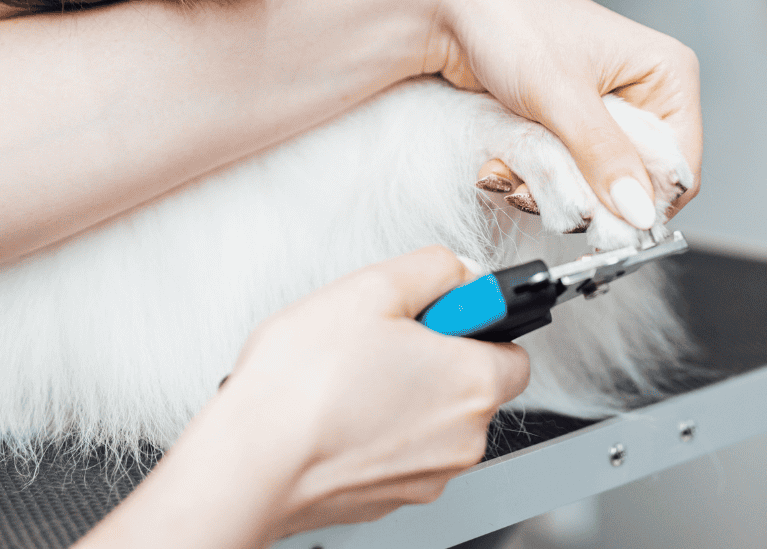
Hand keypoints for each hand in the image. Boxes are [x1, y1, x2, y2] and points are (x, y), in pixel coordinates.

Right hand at [78, 247, 528, 547]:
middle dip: (430, 350)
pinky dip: (376, 425)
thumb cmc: (304, 382)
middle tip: (376, 332)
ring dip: (401, 388)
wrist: (253, 461)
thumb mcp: (370, 287)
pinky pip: (399, 446)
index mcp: (471, 382)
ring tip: (344, 371)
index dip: (473, 317)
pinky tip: (334, 405)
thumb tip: (459, 272)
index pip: (512, 344)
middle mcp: (463, 438)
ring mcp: (428, 475)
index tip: (437, 304)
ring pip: (431, 414)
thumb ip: (431, 269)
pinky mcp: (390, 497)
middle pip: (469, 379)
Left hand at [415, 0, 701, 227]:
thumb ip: (601, 156)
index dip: (643, 202)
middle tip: (541, 194)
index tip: (602, 224)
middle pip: (633, 180)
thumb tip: (638, 213)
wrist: (445, 3)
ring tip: (511, 176)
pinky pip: (557, 172)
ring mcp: (596, 112)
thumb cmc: (508, 19)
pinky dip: (527, 178)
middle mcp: (638, 93)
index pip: (678, 165)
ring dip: (548, 190)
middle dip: (584, 196)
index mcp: (664, 74)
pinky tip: (498, 168)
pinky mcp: (559, 124)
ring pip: (590, 183)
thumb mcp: (560, 93)